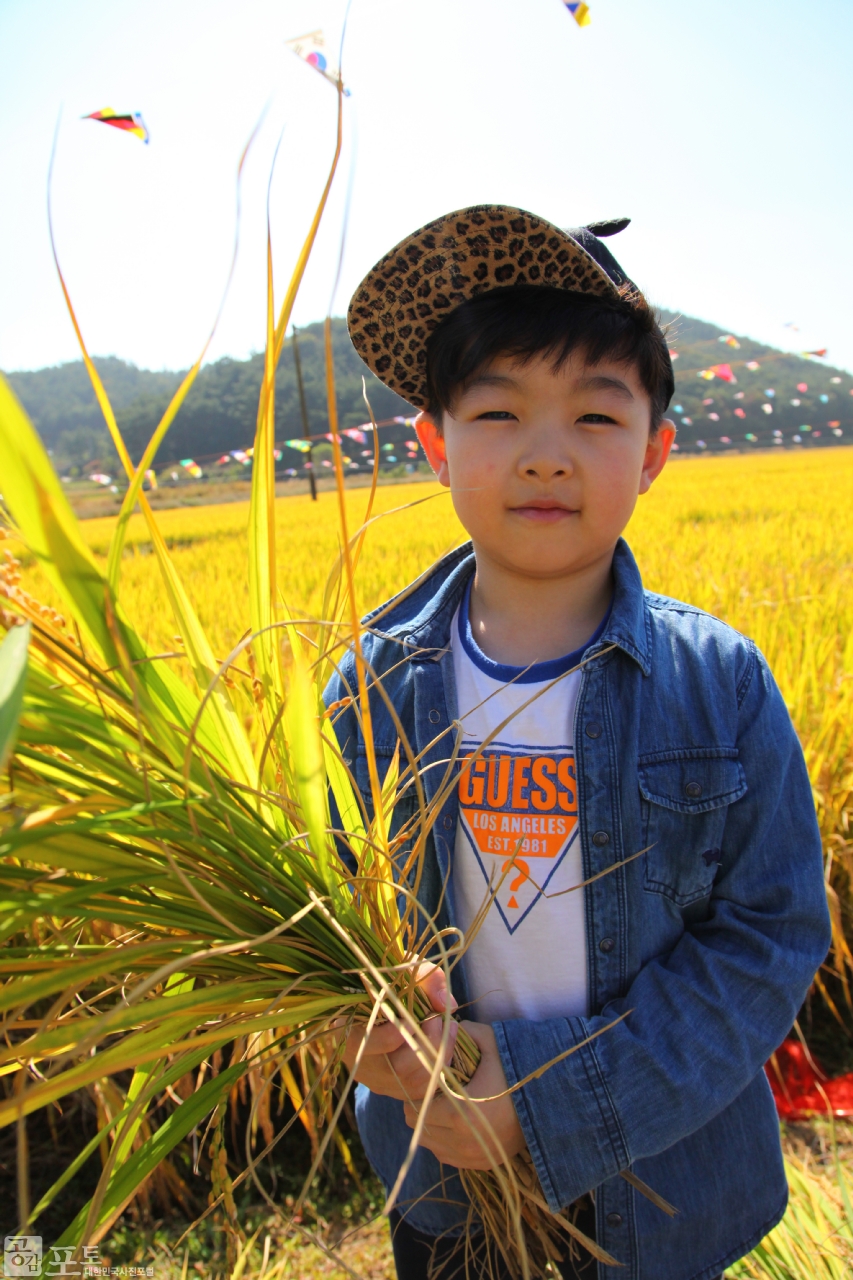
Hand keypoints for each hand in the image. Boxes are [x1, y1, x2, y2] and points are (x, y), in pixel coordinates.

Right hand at [341, 963, 458, 1102]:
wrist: (385, 1001)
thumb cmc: (392, 983)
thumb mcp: (406, 971)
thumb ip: (426, 978)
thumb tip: (445, 1003)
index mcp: (349, 1031)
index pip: (366, 1044)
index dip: (391, 1035)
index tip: (410, 1018)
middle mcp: (360, 1063)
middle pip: (397, 1068)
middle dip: (426, 1043)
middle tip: (437, 1018)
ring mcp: (378, 1080)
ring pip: (412, 1082)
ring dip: (438, 1055)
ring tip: (448, 1027)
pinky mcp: (395, 1089)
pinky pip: (421, 1090)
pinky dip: (439, 1068)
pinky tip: (446, 1044)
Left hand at [403, 1020, 526, 1170]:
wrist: (553, 1101)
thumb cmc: (519, 1068)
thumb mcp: (491, 1042)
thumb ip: (462, 1032)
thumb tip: (440, 1025)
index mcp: (462, 1111)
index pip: (417, 1104)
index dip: (417, 1088)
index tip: (426, 1076)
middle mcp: (465, 1140)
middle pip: (420, 1125)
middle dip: (421, 1105)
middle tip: (433, 1089)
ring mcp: (473, 1156)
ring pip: (430, 1142)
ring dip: (431, 1124)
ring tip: (444, 1104)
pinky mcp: (481, 1164)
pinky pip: (446, 1155)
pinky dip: (444, 1140)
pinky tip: (455, 1121)